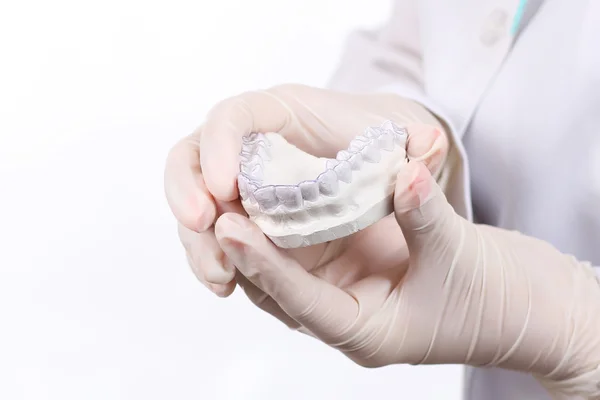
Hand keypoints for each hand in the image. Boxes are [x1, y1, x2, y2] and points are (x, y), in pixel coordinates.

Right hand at [164, 83, 447, 297]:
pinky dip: (213, 257)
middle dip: (186, 189)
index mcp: (284, 113)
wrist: (380, 166)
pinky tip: (225, 284)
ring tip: (219, 277)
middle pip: (193, 156)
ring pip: (196, 201)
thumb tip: (427, 149)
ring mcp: (244, 182)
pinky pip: (214, 233)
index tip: (224, 184)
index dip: (220, 143)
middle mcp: (252, 145)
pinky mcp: (247, 216)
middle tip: (201, 224)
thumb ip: (421, 150)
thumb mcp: (409, 141)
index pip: (234, 115)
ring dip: (197, 239)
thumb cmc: (387, 143)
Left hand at [215, 160, 599, 397]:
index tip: (230, 229)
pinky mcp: (352, 267)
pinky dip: (286, 222)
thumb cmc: (498, 298)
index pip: (302, 303)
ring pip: (285, 268)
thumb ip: (426, 215)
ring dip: (258, 235)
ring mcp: (345, 292)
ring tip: (229, 193)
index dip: (264, 266)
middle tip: (215, 205)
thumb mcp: (461, 257)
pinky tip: (270, 190)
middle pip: (279, 288)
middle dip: (244, 250)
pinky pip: (307, 246)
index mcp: (366, 332)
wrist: (524, 305)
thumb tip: (401, 173)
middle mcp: (345, 316)